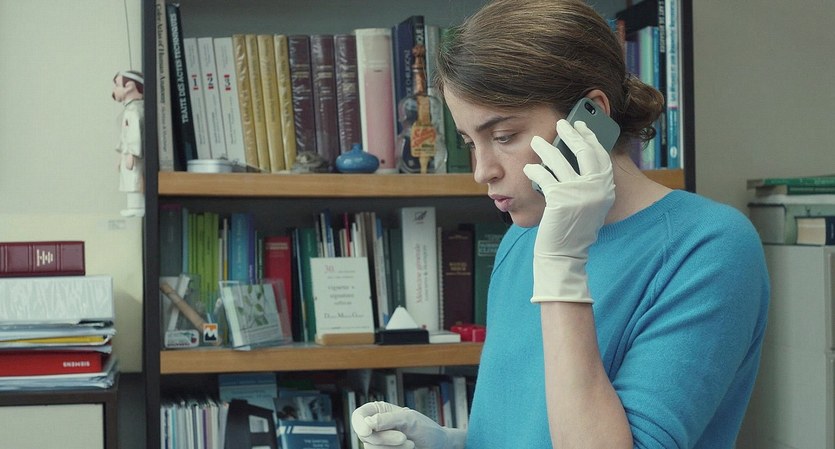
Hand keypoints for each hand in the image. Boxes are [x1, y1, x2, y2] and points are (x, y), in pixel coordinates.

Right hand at [351, 401, 465, 448]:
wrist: (438, 446)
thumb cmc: (426, 429)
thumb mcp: (409, 419)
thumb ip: (388, 419)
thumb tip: (368, 422)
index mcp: (379, 412)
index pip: (358, 416)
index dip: (359, 424)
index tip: (368, 430)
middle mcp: (376, 427)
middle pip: (365, 435)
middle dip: (385, 439)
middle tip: (404, 438)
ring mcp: (379, 443)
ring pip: (371, 448)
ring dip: (393, 448)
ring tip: (410, 444)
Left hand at [522, 119, 614, 302]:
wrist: (565, 255)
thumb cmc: (573, 229)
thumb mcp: (589, 204)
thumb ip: (589, 183)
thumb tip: (576, 155)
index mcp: (606, 189)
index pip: (601, 155)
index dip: (591, 138)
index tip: (582, 126)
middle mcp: (597, 189)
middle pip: (585, 151)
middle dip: (572, 134)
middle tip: (562, 123)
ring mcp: (580, 194)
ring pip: (560, 161)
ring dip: (546, 148)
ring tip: (536, 141)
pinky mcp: (560, 199)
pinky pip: (545, 176)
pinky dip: (535, 170)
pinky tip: (528, 168)